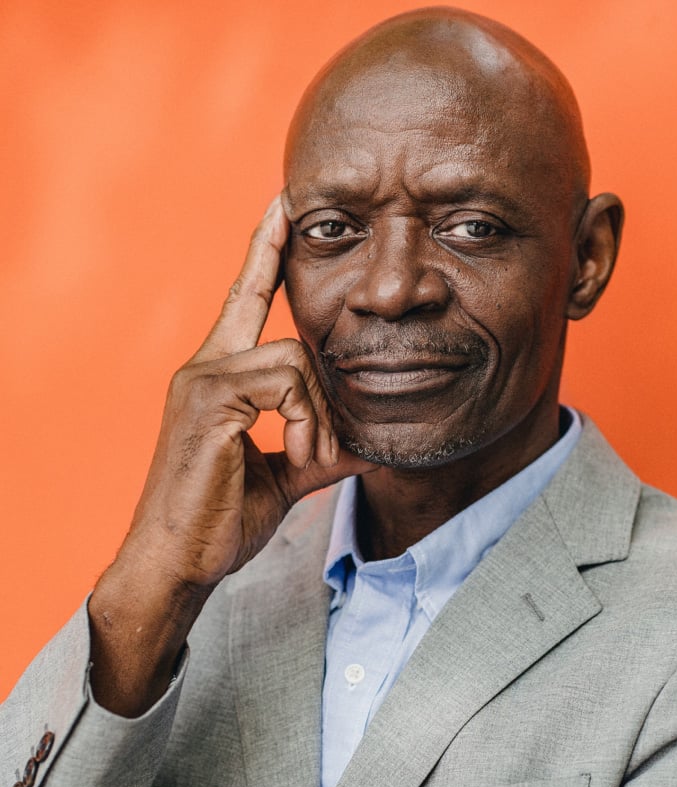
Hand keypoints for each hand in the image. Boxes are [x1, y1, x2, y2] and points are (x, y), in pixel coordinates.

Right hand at [125, 195, 371, 588]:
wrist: (179, 563)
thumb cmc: (222, 517)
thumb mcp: (287, 474)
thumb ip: (322, 446)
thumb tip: (370, 441)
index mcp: (221, 375)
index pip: (246, 295)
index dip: (267, 250)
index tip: (285, 207)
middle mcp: (205, 365)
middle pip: (284, 327)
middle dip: (322, 387)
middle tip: (325, 446)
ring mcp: (202, 378)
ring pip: (294, 356)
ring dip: (318, 414)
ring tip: (312, 457)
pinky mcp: (209, 399)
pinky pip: (285, 381)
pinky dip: (307, 420)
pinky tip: (300, 454)